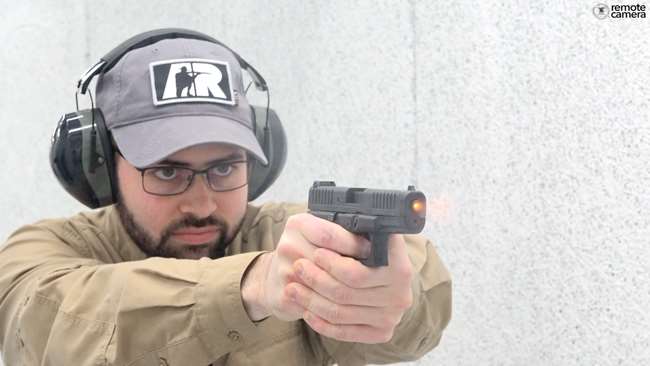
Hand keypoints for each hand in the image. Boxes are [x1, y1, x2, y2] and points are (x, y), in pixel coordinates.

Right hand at [241, 213, 371, 320]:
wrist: (272, 278)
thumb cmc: (305, 252)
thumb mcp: (318, 233)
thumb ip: (340, 232)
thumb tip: (377, 239)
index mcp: (299, 224)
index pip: (330, 234)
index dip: (354, 244)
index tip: (372, 251)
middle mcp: (288, 245)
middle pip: (329, 261)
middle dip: (356, 270)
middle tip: (376, 275)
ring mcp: (284, 272)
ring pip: (326, 286)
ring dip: (350, 291)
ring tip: (366, 291)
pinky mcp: (284, 296)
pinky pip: (317, 305)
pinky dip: (336, 307)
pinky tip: (351, 307)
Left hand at [288, 233, 413, 343]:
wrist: (387, 280)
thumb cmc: (370, 252)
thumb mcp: (369, 236)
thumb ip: (357, 233)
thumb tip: (335, 228)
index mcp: (400, 266)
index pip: (357, 272)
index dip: (332, 264)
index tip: (315, 253)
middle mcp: (400, 294)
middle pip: (346, 291)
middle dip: (316, 279)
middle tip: (298, 266)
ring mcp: (391, 316)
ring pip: (340, 312)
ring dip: (312, 300)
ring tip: (293, 287)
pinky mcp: (381, 333)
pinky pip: (345, 331)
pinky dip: (321, 322)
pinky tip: (306, 310)